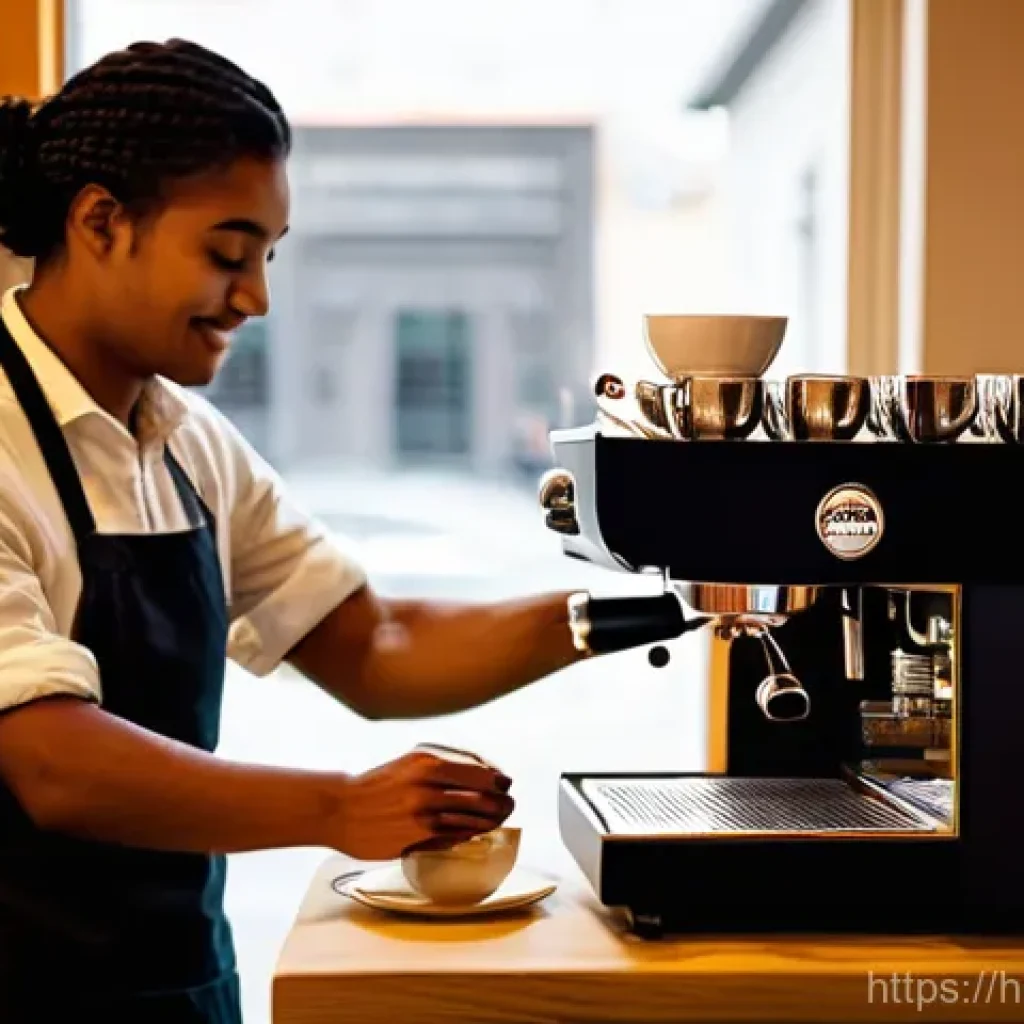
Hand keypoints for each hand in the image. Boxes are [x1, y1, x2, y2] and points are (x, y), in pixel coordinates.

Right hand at [328, 749, 513, 860]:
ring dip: (490, 821)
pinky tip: (475, 832)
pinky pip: (453, 837)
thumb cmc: (376, 784)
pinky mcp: (415, 839)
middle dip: (501, 802)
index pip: (478, 772)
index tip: (505, 783)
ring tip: (498, 818)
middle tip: (508, 803)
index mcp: (426, 762)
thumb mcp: (409, 762)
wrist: (339, 808)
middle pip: (480, 797)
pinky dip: (469, 834)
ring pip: (471, 820)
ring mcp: (421, 815)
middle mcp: (426, 787)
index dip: (497, 779)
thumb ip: (442, 765)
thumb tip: (482, 773)